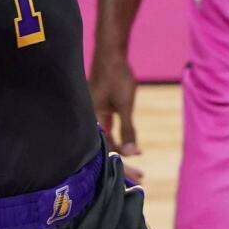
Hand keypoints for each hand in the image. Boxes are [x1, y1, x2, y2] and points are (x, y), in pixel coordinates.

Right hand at [90, 49, 141, 176]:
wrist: (110, 52)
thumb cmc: (116, 76)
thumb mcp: (124, 104)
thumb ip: (128, 129)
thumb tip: (134, 153)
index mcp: (91, 118)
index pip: (106, 149)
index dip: (122, 163)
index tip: (138, 175)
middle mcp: (89, 118)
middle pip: (104, 146)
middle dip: (121, 162)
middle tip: (140, 176)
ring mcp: (93, 113)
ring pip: (105, 138)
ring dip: (120, 150)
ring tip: (136, 162)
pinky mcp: (98, 108)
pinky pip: (106, 129)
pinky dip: (117, 138)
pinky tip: (128, 144)